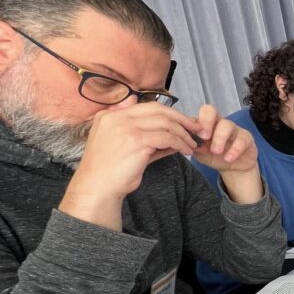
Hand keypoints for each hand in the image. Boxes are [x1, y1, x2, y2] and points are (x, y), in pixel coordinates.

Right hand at [66, 102, 200, 205]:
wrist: (97, 187)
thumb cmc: (111, 171)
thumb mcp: (125, 147)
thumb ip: (145, 136)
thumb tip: (171, 133)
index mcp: (111, 115)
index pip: (149, 106)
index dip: (171, 113)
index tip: (185, 122)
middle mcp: (117, 117)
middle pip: (159, 110)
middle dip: (181, 119)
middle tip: (195, 128)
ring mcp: (126, 127)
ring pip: (165, 123)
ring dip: (183, 134)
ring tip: (192, 144)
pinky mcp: (135, 141)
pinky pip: (167, 138)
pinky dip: (180, 144)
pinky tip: (186, 151)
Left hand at [189, 105, 262, 203]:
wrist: (234, 168)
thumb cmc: (215, 157)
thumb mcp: (201, 154)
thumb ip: (194, 147)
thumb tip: (186, 143)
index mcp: (205, 124)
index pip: (197, 114)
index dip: (194, 122)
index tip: (193, 135)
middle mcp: (218, 122)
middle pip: (211, 111)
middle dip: (206, 122)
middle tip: (204, 137)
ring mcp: (234, 128)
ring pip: (226, 125)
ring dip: (219, 138)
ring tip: (216, 152)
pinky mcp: (246, 138)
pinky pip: (241, 139)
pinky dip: (234, 150)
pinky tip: (228, 158)